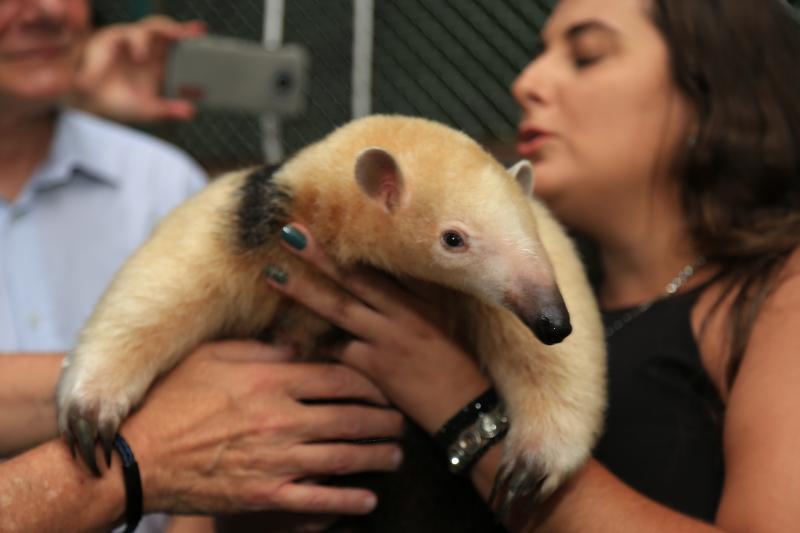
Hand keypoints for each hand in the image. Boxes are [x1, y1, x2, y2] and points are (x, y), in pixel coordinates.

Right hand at [71, 15, 205, 122]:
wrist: (88, 101)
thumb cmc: (120, 101)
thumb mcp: (146, 109)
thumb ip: (168, 109)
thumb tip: (191, 112)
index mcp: (160, 62)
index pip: (181, 50)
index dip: (195, 48)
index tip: (210, 47)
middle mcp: (148, 47)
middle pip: (168, 31)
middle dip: (182, 29)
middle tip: (196, 32)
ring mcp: (130, 40)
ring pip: (149, 28)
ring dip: (159, 32)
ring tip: (166, 42)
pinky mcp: (112, 38)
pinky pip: (124, 35)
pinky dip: (133, 44)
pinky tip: (138, 57)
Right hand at [119, 340, 403, 515]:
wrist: (136, 455)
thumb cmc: (172, 398)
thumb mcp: (214, 356)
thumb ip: (263, 350)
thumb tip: (300, 346)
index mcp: (272, 381)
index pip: (340, 378)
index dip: (370, 383)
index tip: (385, 386)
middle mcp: (282, 419)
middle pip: (351, 418)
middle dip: (384, 420)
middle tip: (402, 421)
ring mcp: (276, 460)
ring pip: (343, 457)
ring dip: (376, 456)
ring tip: (396, 455)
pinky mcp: (264, 494)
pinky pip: (317, 500)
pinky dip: (347, 500)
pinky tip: (369, 499)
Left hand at [264, 224, 489, 433]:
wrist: (467, 409)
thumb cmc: (454, 365)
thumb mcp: (440, 321)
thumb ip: (414, 295)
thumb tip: (388, 270)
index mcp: (420, 298)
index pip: (379, 266)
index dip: (349, 245)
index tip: (325, 223)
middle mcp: (404, 313)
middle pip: (355, 278)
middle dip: (320, 255)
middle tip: (289, 232)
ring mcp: (389, 340)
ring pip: (339, 308)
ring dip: (305, 291)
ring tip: (274, 275)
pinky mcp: (377, 369)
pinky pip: (336, 350)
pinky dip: (313, 341)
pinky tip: (287, 334)